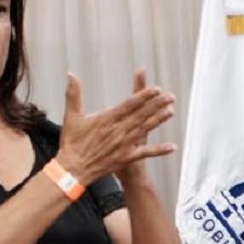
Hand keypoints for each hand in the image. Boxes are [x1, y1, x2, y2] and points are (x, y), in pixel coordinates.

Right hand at [56, 70, 175, 185]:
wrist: (73, 169)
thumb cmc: (72, 144)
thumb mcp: (71, 116)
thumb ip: (73, 94)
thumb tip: (70, 74)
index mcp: (106, 119)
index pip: (129, 104)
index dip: (143, 96)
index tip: (155, 89)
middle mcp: (118, 130)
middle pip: (141, 115)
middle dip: (156, 105)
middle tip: (170, 97)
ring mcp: (124, 144)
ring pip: (144, 129)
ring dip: (158, 120)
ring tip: (170, 111)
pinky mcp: (126, 158)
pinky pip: (145, 153)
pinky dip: (159, 150)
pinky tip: (172, 147)